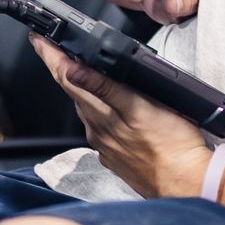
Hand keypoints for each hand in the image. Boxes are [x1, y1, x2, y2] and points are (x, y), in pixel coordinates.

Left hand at [28, 35, 208, 197]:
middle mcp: (98, 130)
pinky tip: (103, 105)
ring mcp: (106, 145)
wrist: (186, 184)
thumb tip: (72, 70)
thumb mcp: (141, 108)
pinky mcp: (116, 155)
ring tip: (73, 68)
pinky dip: (95, 108)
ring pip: (86, 109)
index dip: (51, 56)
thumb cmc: (173, 146)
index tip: (37, 39)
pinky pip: (99, 126)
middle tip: (50, 46)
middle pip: (73, 92)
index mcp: (101, 115)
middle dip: (60, 67)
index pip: (67, 78)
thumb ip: (105, 88)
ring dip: (77, 87)